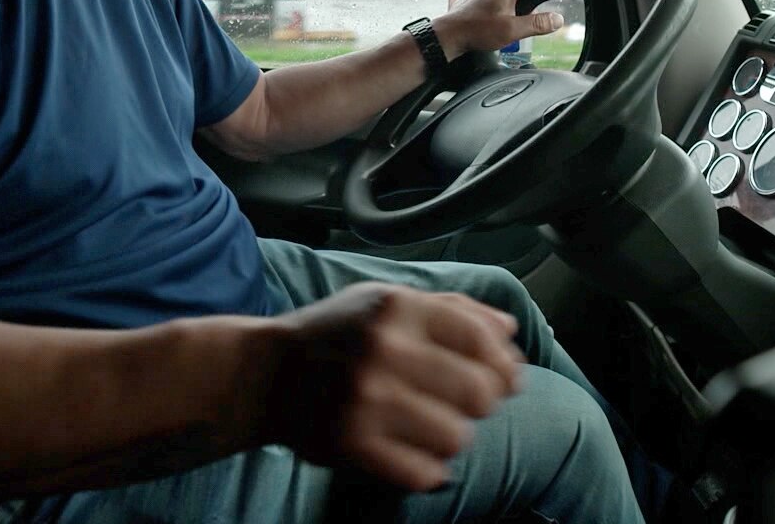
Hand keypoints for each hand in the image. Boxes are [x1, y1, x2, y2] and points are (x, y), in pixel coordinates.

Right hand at [266, 283, 524, 490]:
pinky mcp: (352, 445)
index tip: (506, 378)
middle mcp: (383, 351)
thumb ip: (452, 309)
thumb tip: (510, 331)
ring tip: (431, 425)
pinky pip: (425, 472)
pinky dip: (428, 467)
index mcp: (396, 308)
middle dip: (482, 402)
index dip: (503, 363)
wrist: (264, 376)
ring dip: (453, 436)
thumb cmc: (336, 335)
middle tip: (465, 403)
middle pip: (480, 392)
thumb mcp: (386, 302)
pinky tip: (412, 451)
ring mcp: (366, 401)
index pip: (480, 338)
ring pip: (458, 436)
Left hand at [431, 0, 563, 60]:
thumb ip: (537, 24)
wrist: (448, 36)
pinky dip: (498, 10)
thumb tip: (556, 19)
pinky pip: (492, 0)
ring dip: (512, 5)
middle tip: (528, 15)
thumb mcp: (513, 31)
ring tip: (512, 23)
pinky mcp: (473, 1)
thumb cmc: (476, 31)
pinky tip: (496, 26)